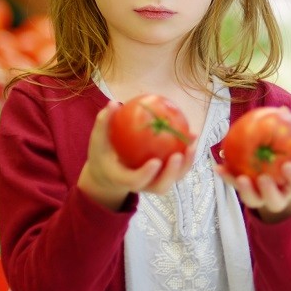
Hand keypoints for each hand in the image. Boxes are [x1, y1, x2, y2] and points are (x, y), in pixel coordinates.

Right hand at [78, 101, 196, 208]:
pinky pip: (178, 169)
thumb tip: (113, 103)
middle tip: (178, 155)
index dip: (146, 174)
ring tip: (191, 145)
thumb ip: (104, 123)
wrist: (108, 174)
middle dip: (172, 173)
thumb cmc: (102, 155)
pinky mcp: (163, 177)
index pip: (135, 181)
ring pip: (173, 180)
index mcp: (122, 179)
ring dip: (185, 165)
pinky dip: (187, 155)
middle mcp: (141, 186)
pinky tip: (192, 136)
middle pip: (159, 186)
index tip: (156, 161)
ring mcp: (153, 183)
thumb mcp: (98, 140)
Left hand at [216, 128, 290, 223]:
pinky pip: (236, 188)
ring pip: (255, 201)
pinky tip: (219, 167)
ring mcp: (262, 198)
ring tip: (241, 177)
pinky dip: (228, 178)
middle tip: (263, 178)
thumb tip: (284, 109)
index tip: (287, 166)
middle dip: (269, 191)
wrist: (282, 173)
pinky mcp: (247, 194)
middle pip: (276, 201)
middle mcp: (280, 195)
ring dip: (246, 191)